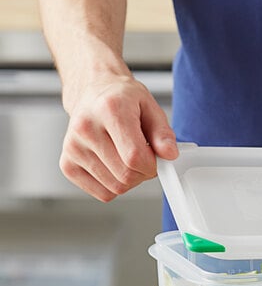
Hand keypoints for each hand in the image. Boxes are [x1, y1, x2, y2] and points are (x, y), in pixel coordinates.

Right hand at [60, 75, 178, 200]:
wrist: (93, 92)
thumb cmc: (122, 99)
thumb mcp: (150, 107)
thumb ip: (162, 133)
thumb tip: (169, 154)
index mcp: (109, 109)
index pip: (134, 156)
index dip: (152, 165)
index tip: (155, 158)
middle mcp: (86, 128)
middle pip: (125, 175)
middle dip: (143, 173)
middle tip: (144, 157)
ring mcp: (73, 148)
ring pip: (115, 187)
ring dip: (130, 180)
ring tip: (128, 158)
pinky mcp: (67, 164)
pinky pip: (102, 193)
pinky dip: (114, 186)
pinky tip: (114, 166)